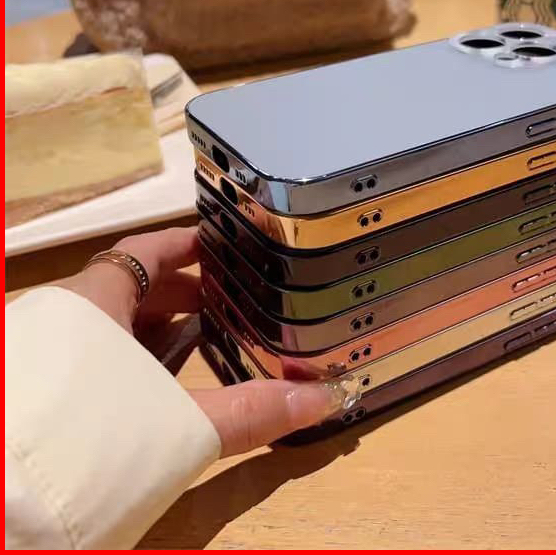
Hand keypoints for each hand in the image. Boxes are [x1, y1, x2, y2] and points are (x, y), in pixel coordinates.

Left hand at [60, 227, 346, 456]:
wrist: (1, 506)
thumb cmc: (91, 439)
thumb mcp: (179, 423)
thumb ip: (251, 410)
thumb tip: (327, 397)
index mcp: (91, 301)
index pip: (146, 248)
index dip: (189, 244)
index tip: (228, 246)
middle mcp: (61, 318)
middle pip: (128, 286)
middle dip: (180, 293)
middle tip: (229, 304)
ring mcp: (42, 357)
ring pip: (106, 326)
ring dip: (152, 331)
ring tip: (201, 344)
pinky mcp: (34, 396)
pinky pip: (87, 360)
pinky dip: (124, 364)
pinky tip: (150, 392)